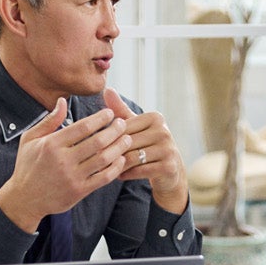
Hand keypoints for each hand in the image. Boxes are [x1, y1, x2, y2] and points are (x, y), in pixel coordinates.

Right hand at [0, 97, 132, 231]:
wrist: (24, 199)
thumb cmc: (27, 166)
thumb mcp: (30, 139)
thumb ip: (49, 120)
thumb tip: (63, 101)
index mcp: (52, 144)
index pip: (83, 127)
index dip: (100, 118)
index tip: (110, 113)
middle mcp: (63, 160)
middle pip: (97, 141)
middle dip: (114, 130)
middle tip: (122, 123)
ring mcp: (72, 177)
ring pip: (104, 159)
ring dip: (119, 147)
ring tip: (127, 139)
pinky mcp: (79, 191)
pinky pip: (103, 177)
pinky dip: (115, 167)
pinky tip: (121, 159)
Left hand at [102, 88, 187, 213]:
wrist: (170, 171)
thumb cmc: (147, 145)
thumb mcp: (135, 127)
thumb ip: (120, 110)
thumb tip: (106, 89)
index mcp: (155, 118)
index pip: (123, 126)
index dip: (108, 136)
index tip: (95, 144)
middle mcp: (164, 131)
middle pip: (127, 142)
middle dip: (110, 151)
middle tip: (96, 159)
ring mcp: (168, 149)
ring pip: (131, 157)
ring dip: (116, 164)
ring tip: (106, 167)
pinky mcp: (168, 166)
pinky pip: (139, 170)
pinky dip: (126, 174)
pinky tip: (119, 175)